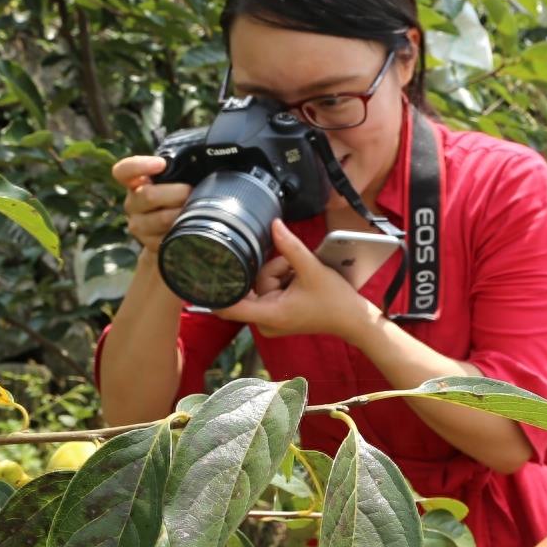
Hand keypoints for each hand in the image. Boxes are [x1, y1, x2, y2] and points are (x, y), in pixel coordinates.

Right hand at [111, 154, 189, 251]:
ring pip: (162, 218)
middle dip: (177, 193)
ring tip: (196, 210)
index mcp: (135, 182)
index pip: (124, 171)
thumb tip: (206, 157)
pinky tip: (191, 227)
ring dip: (183, 213)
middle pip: (148, 195)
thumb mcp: (176, 179)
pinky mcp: (150, 244)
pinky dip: (184, 231)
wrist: (174, 231)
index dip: (139, 166)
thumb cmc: (178, 197)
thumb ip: (179, 169)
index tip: (161, 164)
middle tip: (192, 191)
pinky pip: (169, 238)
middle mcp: (133, 203)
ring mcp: (139, 225)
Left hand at [215, 219, 377, 341]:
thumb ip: (290, 247)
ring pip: (260, 283)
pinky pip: (268, 289)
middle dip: (272, 271)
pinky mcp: (274, 315)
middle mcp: (265, 321)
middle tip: (294, 272)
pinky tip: (299, 282)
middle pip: (251, 285)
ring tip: (301, 277)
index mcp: (270, 314)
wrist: (352, 319)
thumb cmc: (334, 301)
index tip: (194, 281)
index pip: (229, 307)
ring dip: (280, 273)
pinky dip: (282, 280)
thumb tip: (274, 225)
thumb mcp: (312, 269)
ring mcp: (269, 319)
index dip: (212, 293)